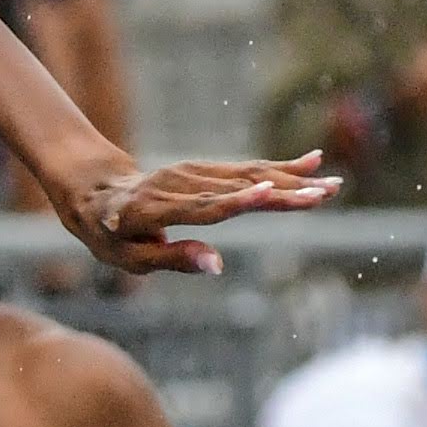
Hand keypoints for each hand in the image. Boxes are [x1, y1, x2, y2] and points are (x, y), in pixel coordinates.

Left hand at [44, 151, 340, 278]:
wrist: (95, 190)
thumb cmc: (110, 234)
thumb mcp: (128, 257)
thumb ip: (171, 258)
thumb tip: (218, 265)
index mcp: (156, 209)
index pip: (203, 208)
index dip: (237, 201)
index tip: (270, 194)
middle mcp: (179, 185)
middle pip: (237, 188)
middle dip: (283, 191)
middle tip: (324, 194)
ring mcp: (193, 173)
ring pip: (248, 175)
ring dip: (292, 180)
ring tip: (332, 185)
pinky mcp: (204, 169)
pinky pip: (246, 167)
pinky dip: (280, 166)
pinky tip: (313, 161)